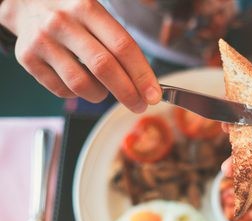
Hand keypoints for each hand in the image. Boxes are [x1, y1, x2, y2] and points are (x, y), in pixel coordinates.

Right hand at [0, 0, 160, 112]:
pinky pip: (62, 90)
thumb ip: (119, 44)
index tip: (154, 95)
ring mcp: (43, 41)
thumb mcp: (96, 14)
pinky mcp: (27, 58)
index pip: (123, 47)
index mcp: (88, 8)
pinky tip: (80, 82)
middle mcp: (63, 22)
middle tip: (139, 105)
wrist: (24, 1)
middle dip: (128, 93)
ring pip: (81, 84)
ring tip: (103, 90)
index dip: (142, 75)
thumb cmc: (72, 14)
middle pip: (104, 68)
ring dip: (100, 95)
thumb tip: (146, 84)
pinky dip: (77, 94)